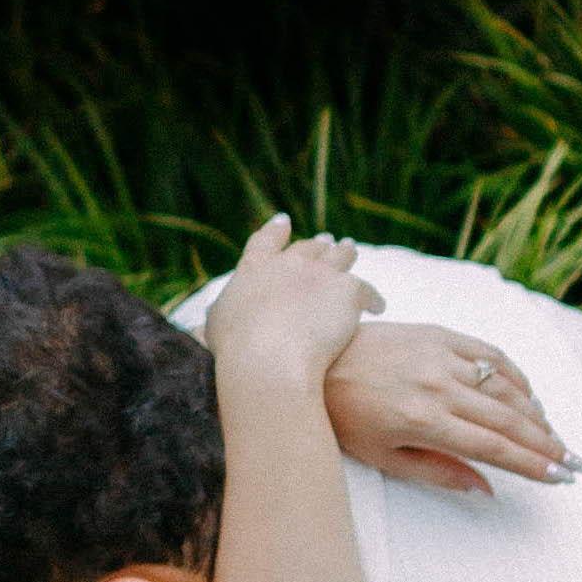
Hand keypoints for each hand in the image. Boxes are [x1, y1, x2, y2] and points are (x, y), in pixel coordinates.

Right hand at [201, 212, 370, 391]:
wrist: (268, 361)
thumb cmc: (236, 350)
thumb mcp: (215, 328)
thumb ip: (216, 317)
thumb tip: (203, 324)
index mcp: (255, 268)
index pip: (266, 240)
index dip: (276, 230)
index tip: (284, 221)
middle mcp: (288, 263)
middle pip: (309, 247)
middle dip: (317, 244)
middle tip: (326, 241)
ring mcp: (320, 273)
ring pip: (340, 256)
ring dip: (345, 252)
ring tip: (350, 250)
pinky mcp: (348, 290)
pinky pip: (367, 290)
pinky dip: (373, 298)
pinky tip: (379, 307)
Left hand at [326, 315, 578, 500]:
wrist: (313, 360)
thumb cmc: (342, 415)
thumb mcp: (383, 456)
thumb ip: (439, 472)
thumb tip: (487, 489)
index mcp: (424, 420)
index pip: (494, 447)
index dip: (532, 464)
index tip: (561, 477)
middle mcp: (439, 385)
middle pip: (509, 419)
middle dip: (548, 444)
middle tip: (576, 462)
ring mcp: (441, 356)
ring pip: (506, 386)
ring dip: (537, 413)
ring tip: (555, 436)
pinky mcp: (439, 334)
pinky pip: (490, 353)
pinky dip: (516, 375)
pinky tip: (528, 395)